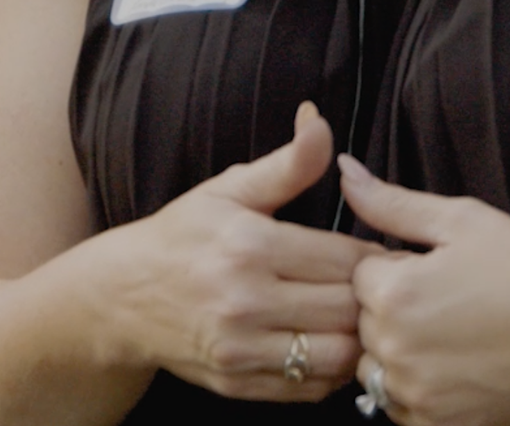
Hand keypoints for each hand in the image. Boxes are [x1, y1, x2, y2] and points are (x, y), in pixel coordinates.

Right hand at [91, 102, 375, 401]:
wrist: (122, 296)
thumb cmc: (183, 236)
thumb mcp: (229, 189)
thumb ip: (287, 163)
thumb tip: (320, 120)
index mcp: (249, 246)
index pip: (346, 259)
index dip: (377, 257)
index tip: (386, 255)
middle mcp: (244, 302)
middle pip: (348, 309)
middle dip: (373, 299)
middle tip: (384, 290)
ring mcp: (240, 350)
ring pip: (337, 356)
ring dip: (357, 339)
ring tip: (358, 318)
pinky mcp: (237, 385)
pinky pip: (310, 388)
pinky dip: (332, 370)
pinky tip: (328, 343)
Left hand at [341, 155, 509, 425]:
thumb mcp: (463, 220)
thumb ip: (392, 203)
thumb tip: (346, 172)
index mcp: (395, 293)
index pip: (360, 276)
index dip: (400, 268)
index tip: (439, 272)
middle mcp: (395, 349)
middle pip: (365, 322)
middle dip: (396, 310)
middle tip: (455, 302)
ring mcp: (415, 394)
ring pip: (377, 366)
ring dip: (401, 352)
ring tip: (456, 335)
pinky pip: (400, 407)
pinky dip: (420, 389)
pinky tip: (460, 368)